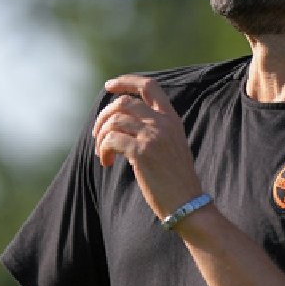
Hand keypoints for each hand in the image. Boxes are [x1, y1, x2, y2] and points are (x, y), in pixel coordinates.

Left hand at [91, 75, 202, 218]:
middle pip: (124, 102)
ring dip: (101, 137)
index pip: (149, 86)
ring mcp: (153, 136)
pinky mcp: (142, 152)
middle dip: (103, 116)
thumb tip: (121, 122)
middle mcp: (163, 123)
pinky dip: (102, 150)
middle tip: (97, 135)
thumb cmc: (176, 180)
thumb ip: (154, 129)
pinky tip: (106, 163)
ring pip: (114, 121)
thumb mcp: (171, 146)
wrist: (187, 203)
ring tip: (102, 154)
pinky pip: (111, 140)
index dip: (126, 81)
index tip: (109, 86)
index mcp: (172, 119)